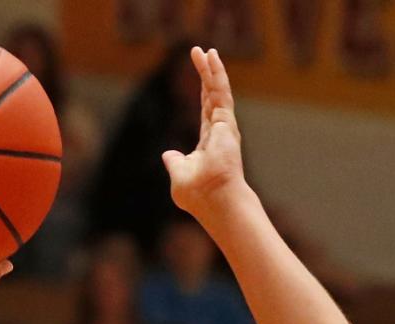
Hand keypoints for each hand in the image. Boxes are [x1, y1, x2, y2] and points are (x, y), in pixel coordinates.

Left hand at [162, 47, 246, 224]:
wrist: (214, 201)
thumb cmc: (198, 195)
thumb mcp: (179, 176)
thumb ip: (175, 163)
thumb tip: (168, 155)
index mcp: (208, 143)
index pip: (205, 111)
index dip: (203, 92)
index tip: (202, 76)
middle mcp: (219, 132)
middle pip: (211, 96)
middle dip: (207, 74)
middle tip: (201, 53)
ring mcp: (224, 127)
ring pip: (217, 91)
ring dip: (211, 69)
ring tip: (206, 50)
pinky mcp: (226, 123)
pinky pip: (220, 92)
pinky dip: (216, 74)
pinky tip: (212, 58)